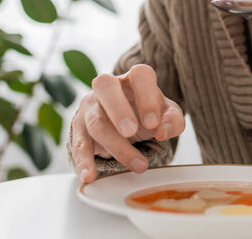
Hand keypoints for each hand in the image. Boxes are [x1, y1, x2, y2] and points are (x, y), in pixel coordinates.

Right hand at [70, 64, 185, 182]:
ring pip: (96, 121)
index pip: (140, 75)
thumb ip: (173, 120)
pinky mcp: (78, 127)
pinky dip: (84, 161)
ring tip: (139, 166)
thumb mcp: (166, 115)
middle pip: (105, 86)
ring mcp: (90, 106)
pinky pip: (78, 143)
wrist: (125, 125)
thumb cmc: (147, 114)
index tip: (153, 123)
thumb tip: (163, 132)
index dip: (147, 97)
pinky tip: (90, 175)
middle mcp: (108, 87)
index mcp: (134, 79)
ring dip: (116, 146)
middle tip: (131, 131)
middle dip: (118, 109)